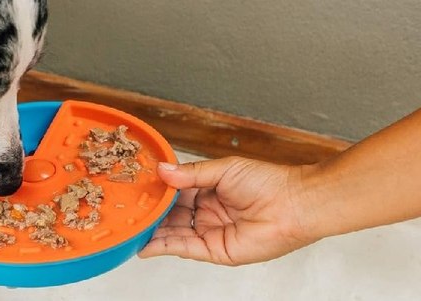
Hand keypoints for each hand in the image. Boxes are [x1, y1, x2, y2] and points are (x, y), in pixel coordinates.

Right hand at [138, 157, 316, 264]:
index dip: (157, 192)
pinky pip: (184, 248)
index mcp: (208, 191)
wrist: (293, 204)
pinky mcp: (215, 250)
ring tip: (130, 228)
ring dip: (152, 232)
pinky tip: (146, 245)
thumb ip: (190, 174)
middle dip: (150, 214)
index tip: (136, 188)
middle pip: (170, 216)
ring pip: (173, 233)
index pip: (174, 193)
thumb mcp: (222, 170)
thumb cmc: (268, 182)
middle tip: (127, 211)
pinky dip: (164, 247)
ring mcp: (210, 232)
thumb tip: (162, 170)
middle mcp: (207, 213)